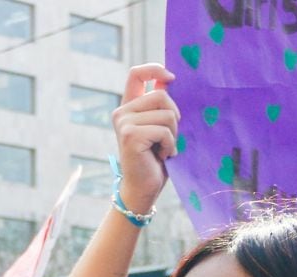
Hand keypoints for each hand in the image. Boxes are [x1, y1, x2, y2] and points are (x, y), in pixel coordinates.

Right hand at [112, 64, 178, 213]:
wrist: (143, 187)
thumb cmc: (155, 158)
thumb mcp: (160, 126)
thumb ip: (160, 105)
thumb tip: (170, 79)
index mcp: (128, 106)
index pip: (136, 73)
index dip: (155, 69)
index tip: (172, 78)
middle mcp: (122, 112)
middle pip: (161, 95)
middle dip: (174, 117)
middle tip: (168, 138)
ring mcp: (124, 123)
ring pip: (166, 114)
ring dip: (173, 134)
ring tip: (164, 148)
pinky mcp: (130, 135)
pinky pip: (163, 130)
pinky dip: (170, 145)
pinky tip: (162, 156)